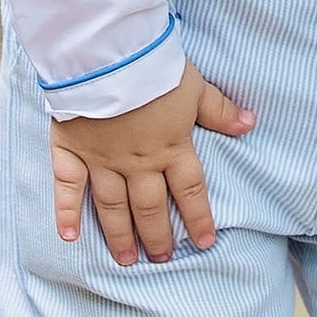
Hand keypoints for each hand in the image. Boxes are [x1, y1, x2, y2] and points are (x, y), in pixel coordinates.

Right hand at [51, 63, 254, 264]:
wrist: (106, 55)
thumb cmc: (153, 68)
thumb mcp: (194, 86)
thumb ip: (219, 110)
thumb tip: (250, 123)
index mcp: (170, 147)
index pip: (189, 190)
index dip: (199, 218)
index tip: (204, 242)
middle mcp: (138, 162)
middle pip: (150, 207)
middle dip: (157, 236)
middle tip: (160, 259)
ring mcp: (103, 160)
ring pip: (113, 207)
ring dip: (120, 236)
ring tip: (126, 260)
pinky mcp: (72, 151)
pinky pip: (68, 187)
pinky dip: (66, 212)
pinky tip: (69, 237)